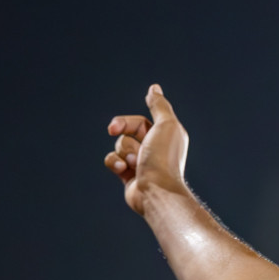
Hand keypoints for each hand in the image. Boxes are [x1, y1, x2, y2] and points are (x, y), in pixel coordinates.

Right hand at [103, 85, 189, 214]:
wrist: (157, 191)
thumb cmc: (163, 158)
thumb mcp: (166, 125)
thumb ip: (159, 106)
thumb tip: (154, 88)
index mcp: (166, 136)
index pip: (138, 122)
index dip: (125, 122)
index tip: (114, 127)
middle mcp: (155, 148)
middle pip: (126, 132)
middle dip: (122, 135)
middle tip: (116, 136)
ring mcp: (142, 163)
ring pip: (119, 147)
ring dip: (122, 153)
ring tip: (133, 164)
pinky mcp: (129, 176)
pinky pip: (112, 161)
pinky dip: (114, 163)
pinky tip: (122, 170)